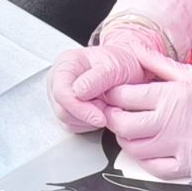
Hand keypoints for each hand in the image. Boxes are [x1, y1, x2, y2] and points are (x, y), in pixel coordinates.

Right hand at [47, 25, 170, 132]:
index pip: (61, 92)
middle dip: (87, 115)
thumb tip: (78, 92)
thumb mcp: (114, 67)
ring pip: (66, 120)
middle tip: (108, 107)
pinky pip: (73, 126)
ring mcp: (64, 96)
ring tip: (106, 105)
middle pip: (62, 109)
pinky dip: (89, 124)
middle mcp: (60, 80)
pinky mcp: (69, 110)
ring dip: (89, 120)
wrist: (131, 69)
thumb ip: (96, 79)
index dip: (79, 108)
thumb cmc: (121, 64)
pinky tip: (101, 112)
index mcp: (65, 65)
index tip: (100, 118)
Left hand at [100, 47, 191, 179]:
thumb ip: (158, 63)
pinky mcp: (187, 166)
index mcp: (171, 95)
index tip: (112, 94)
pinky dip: (144, 160)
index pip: (124, 96)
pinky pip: (153, 168)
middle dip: (113, 117)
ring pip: (133, 148)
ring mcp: (178, 147)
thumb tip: (134, 50)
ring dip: (126, 139)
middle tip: (116, 113)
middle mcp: (171, 122)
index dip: (111, 95)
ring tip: (133, 129)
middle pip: (122, 124)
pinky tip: (149, 148)